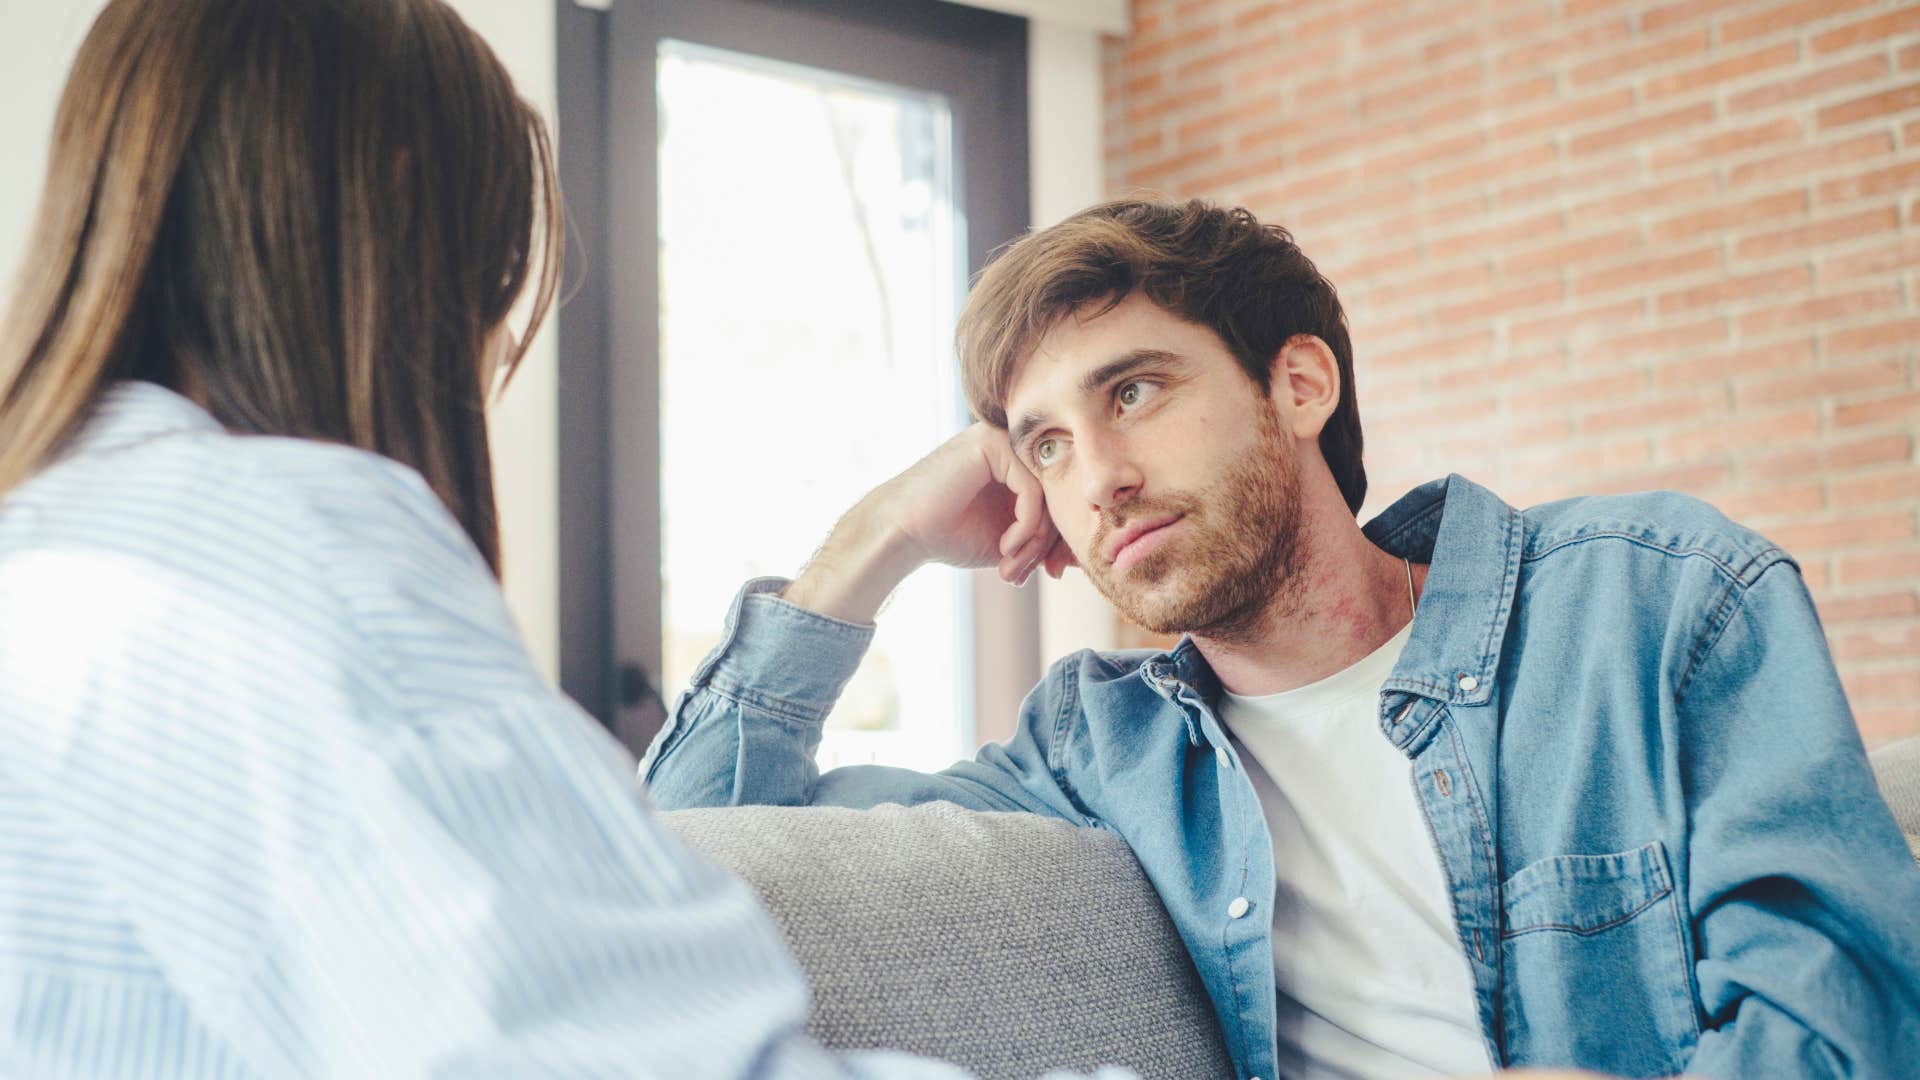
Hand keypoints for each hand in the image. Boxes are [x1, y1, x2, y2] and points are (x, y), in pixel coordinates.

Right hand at [780, 424, 1072, 622]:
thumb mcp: (1011, 540)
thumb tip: (1085, 553)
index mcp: (1019, 463)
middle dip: (1049, 545)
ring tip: (1012, 568)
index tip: (1051, 573)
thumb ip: (1045, 537)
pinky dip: (1025, 528)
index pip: (1061, 497)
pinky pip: (1032, 491)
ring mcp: (1003, 440)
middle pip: (1058, 495)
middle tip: (1031, 575)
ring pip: (1048, 495)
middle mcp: (1014, 445)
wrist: (902, 533)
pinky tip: (1005, 548)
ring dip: (1035, 542)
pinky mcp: (992, 444)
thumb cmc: (950, 535)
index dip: (1061, 539)